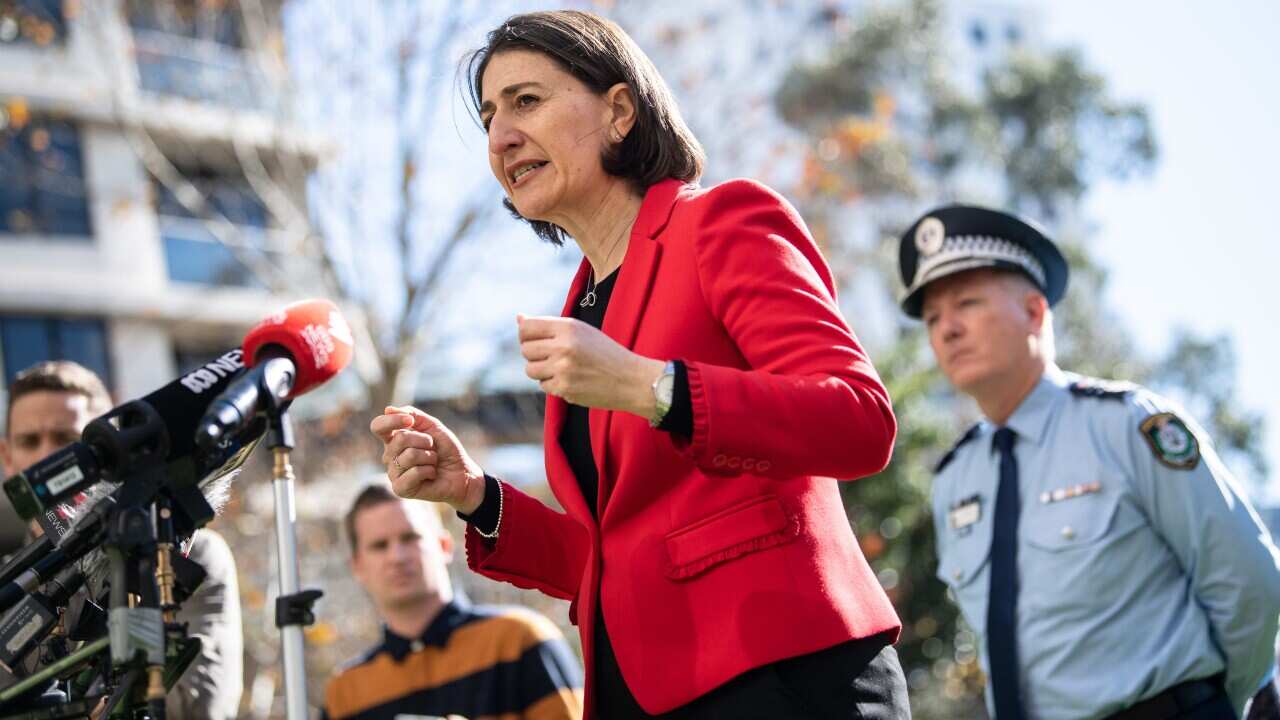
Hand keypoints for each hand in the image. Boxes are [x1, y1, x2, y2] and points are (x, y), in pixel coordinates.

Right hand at [370, 406, 484, 513]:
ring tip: (433, 463)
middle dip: (425, 441)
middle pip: (400, 438)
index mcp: (393, 439)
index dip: (392, 420)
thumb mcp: (432, 426)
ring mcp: (393, 473)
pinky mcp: (400, 488)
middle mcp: (389, 456)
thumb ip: (413, 415)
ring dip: (430, 457)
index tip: (410, 421)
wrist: (461, 473)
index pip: (378, 426)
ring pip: (410, 455)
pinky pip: (414, 473)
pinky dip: (429, 471)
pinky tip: (431, 475)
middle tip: (433, 449)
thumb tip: (388, 409)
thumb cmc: (445, 450)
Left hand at [518, 314, 664, 417]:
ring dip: (541, 371)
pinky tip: (571, 380)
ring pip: (530, 370)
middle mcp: (563, 346)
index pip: (526, 328)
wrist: (630, 380)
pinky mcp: (564, 389)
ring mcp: (562, 369)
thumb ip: (549, 326)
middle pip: (525, 350)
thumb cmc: (605, 353)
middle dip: (535, 354)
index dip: (525, 335)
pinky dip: (553, 384)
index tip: (535, 340)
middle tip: (554, 357)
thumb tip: (518, 318)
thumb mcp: (581, 331)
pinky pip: (543, 386)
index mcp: (568, 327)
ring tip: (562, 369)